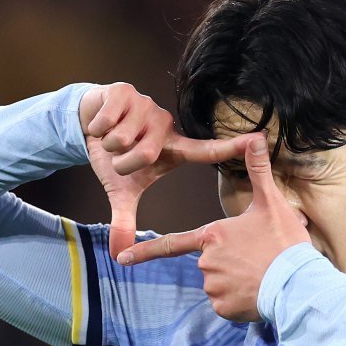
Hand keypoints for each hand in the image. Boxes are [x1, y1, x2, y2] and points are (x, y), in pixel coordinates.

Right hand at [79, 83, 257, 259]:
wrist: (87, 125)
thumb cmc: (114, 157)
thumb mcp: (122, 190)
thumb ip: (125, 220)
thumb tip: (118, 254)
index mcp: (173, 148)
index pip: (205, 150)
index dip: (230, 147)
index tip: (258, 139)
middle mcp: (166, 125)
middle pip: (145, 154)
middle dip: (124, 162)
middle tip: (120, 157)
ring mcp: (147, 106)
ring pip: (124, 138)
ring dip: (109, 145)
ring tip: (111, 139)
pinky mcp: (125, 92)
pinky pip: (108, 122)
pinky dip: (97, 129)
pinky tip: (100, 125)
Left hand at [116, 133, 310, 321]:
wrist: (298, 284)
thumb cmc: (283, 242)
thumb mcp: (271, 203)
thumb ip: (258, 171)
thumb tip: (255, 138)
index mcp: (212, 235)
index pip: (172, 243)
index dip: (144, 252)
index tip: (122, 259)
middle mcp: (206, 261)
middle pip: (209, 261)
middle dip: (229, 262)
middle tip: (256, 258)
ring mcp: (213, 286)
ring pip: (218, 283)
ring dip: (235, 281)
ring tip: (260, 274)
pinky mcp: (223, 307)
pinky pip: (226, 303)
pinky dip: (239, 300)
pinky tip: (257, 291)